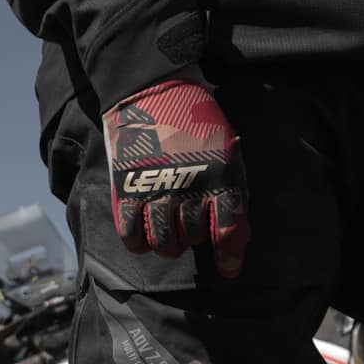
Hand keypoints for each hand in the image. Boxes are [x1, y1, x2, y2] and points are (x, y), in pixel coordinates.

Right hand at [103, 68, 250, 275]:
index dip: (229, 256)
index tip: (228, 271)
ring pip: (163, 241)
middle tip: (187, 229)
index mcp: (221, 175)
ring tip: (167, 240)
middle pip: (193, 237)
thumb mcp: (227, 149)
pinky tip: (141, 241)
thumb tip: (237, 234)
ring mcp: (157, 190)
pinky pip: (131, 233)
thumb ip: (232, 189)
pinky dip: (137, 243)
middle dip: (192, 239)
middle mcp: (190, 187)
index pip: (227, 229)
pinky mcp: (127, 189)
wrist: (153, 92)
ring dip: (167, 246)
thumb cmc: (196, 121)